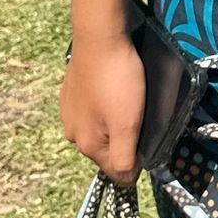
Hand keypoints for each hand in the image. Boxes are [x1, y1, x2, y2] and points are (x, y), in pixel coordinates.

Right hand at [59, 26, 145, 186]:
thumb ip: (125, 157)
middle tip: (141, 116)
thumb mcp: (128, 124)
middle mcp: (73, 134)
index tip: (148, 139)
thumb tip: (126, 180)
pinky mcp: (70, 94)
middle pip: (107, 150)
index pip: (116, 172)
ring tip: (129, 100)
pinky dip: (104, 106)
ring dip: (115, 122)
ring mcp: (69, 113)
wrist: (99, 37)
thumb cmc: (118, 80)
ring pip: (100, 130)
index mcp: (88, 145)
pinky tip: (113, 90)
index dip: (136, 162)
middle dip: (125, 140)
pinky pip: (92, 111)